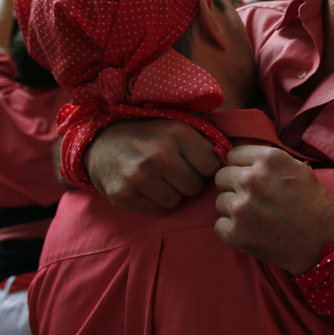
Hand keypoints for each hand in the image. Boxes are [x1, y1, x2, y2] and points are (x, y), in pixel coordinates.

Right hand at [85, 119, 220, 212]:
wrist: (101, 140)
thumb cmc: (147, 134)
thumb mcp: (176, 125)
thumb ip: (203, 140)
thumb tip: (233, 159)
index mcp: (177, 133)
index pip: (212, 166)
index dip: (204, 167)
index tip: (193, 162)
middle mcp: (159, 154)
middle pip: (195, 187)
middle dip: (187, 181)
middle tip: (173, 171)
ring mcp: (139, 176)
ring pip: (175, 201)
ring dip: (170, 192)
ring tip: (158, 177)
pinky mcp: (123, 194)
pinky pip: (155, 209)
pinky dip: (152, 201)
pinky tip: (144, 185)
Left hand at [214, 145, 333, 274]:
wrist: (326, 243)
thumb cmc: (315, 204)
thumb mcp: (298, 168)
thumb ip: (268, 160)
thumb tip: (243, 157)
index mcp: (268, 159)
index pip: (233, 154)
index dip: (242, 167)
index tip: (252, 178)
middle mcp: (252, 178)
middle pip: (222, 176)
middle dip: (235, 187)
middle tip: (254, 200)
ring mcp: (242, 206)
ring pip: (220, 201)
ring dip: (233, 209)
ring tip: (256, 217)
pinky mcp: (236, 232)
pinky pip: (219, 225)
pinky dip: (232, 231)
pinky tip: (251, 232)